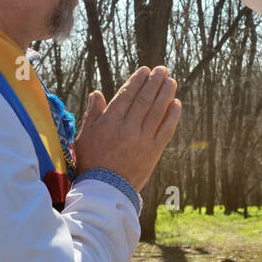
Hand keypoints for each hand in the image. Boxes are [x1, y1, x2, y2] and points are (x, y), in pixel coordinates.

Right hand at [71, 66, 181, 191]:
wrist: (105, 192)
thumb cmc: (91, 163)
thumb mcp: (85, 137)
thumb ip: (93, 114)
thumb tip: (97, 93)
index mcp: (110, 123)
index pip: (127, 95)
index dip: (138, 81)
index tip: (146, 70)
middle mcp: (128, 129)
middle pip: (145, 100)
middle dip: (155, 82)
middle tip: (163, 70)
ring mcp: (143, 140)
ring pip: (157, 111)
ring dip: (166, 94)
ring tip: (171, 81)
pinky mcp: (154, 152)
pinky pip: (166, 130)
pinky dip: (172, 116)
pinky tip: (176, 104)